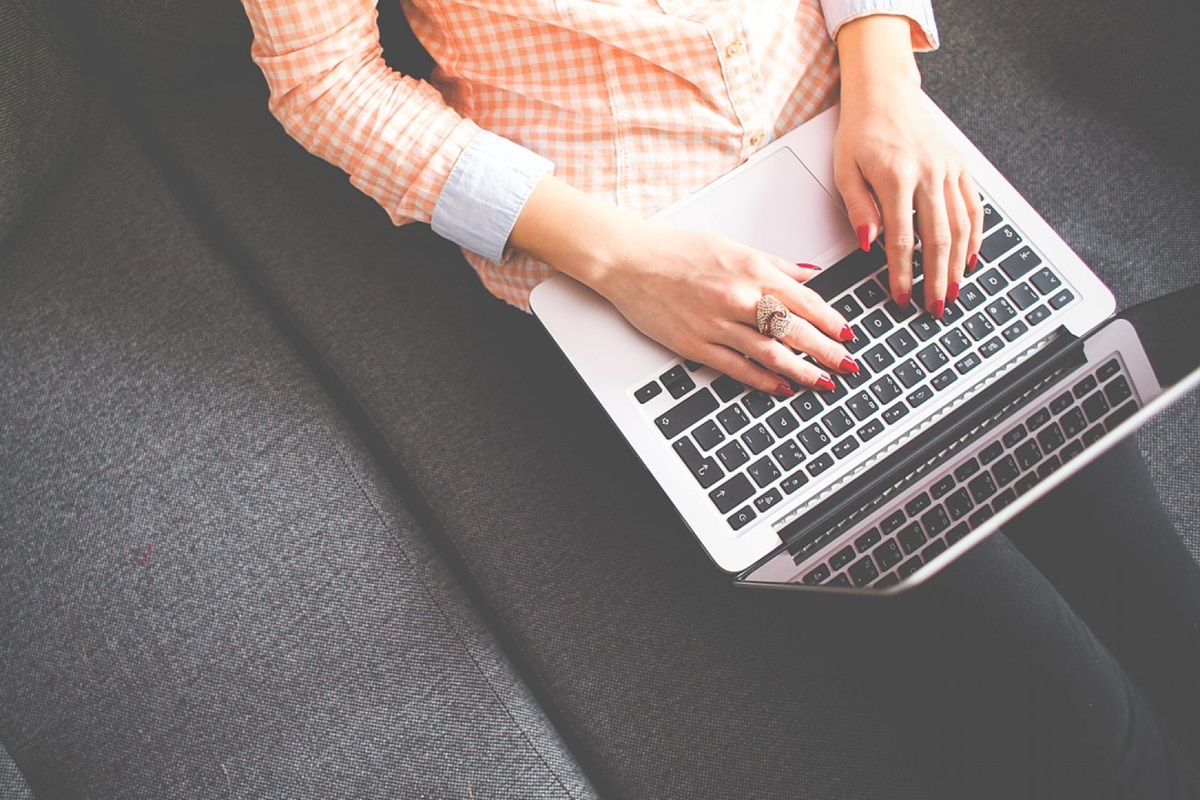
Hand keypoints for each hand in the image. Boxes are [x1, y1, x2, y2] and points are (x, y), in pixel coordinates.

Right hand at [591, 221, 858, 394]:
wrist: (629, 261)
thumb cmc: (676, 250)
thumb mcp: (732, 246)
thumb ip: (774, 264)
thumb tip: (808, 275)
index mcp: (751, 270)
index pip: (804, 301)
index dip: (831, 321)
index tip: (848, 335)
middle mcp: (738, 298)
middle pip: (795, 331)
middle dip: (827, 352)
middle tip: (848, 366)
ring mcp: (716, 324)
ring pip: (771, 353)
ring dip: (802, 371)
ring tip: (823, 382)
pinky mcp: (695, 344)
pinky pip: (737, 367)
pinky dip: (764, 380)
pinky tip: (782, 387)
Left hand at [833, 15, 983, 316]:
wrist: (885, 92)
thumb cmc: (860, 131)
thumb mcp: (845, 169)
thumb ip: (858, 208)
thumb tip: (869, 244)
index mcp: (896, 177)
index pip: (902, 239)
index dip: (902, 274)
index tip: (901, 297)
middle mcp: (929, 173)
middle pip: (938, 238)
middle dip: (937, 278)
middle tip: (936, 307)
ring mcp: (949, 169)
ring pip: (961, 226)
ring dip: (959, 264)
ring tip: (954, 291)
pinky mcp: (960, 165)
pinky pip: (973, 206)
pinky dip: (975, 235)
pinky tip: (970, 258)